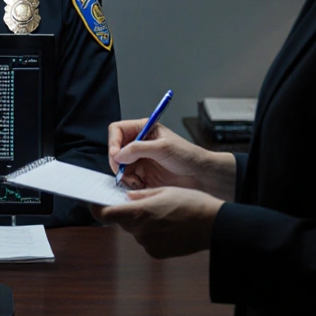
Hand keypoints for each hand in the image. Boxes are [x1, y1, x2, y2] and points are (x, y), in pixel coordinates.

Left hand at [91, 187, 222, 258]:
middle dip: (127, 212)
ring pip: (136, 231)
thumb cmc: (191, 203)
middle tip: (140, 202)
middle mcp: (140, 231)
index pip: (105, 215)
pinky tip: (168, 226)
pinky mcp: (157, 253)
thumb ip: (140, 195)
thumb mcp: (164, 190)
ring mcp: (148, 244)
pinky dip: (152, 233)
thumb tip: (127, 197)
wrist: (214, 225)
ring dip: (142, 223)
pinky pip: (147, 240)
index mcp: (139, 213)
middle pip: (122, 222)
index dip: (96, 209)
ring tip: (163, 214)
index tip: (94, 203)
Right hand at [108, 119, 229, 195]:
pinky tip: (140, 186)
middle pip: (115, 150)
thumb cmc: (187, 156)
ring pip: (119, 166)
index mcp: (144, 129)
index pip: (118, 130)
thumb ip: (137, 149)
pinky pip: (127, 179)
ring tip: (136, 181)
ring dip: (123, 175)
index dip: (113, 142)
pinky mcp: (142, 175)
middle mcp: (139, 143)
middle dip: (117, 162)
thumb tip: (118, 154)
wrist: (201, 176)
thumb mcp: (162, 148)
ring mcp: (140, 160)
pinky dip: (129, 184)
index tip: (115, 155)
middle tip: (122, 172)